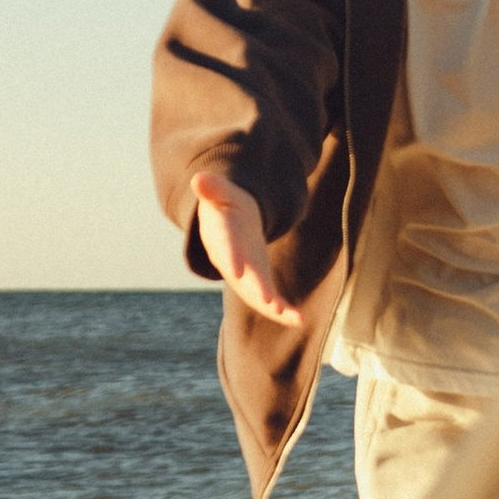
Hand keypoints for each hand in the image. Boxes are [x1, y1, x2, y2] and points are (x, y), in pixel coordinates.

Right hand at [193, 171, 300, 325]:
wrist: (227, 225)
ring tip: (289, 315)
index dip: (231, 257)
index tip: (236, 270)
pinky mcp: (258, 284)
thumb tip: (199, 179)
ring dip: (272, 306)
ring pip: (257, 295)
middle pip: (243, 278)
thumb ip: (213, 188)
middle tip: (269, 301)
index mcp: (222, 238)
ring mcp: (244, 278)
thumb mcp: (221, 193)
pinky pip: (271, 300)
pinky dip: (284, 312)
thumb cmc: (226, 206)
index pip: (226, 247)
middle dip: (256, 289)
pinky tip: (300, 319)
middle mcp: (232, 263)